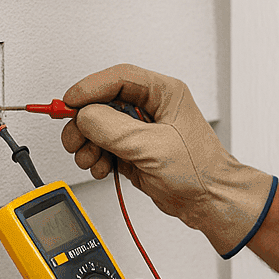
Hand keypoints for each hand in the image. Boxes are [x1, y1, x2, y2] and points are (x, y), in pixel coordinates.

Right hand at [61, 63, 276, 256]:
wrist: (210, 201)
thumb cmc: (200, 171)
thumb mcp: (152, 147)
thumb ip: (113, 128)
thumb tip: (84, 115)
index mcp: (164, 93)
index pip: (119, 78)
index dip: (89, 88)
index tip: (69, 103)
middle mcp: (151, 107)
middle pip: (102, 102)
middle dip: (84, 122)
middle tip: (74, 139)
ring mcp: (141, 129)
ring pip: (98, 126)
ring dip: (88, 144)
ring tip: (91, 160)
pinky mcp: (134, 150)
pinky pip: (103, 146)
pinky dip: (96, 158)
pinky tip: (101, 168)